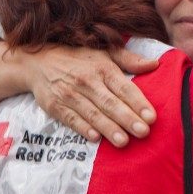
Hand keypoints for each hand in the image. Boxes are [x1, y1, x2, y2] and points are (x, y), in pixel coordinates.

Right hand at [17, 46, 158, 146]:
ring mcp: (70, 94)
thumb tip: (155, 64)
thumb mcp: (103, 52)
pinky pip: (71, 119)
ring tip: (123, 141)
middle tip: (143, 132)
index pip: (124, 87)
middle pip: (110, 103)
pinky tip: (95, 138)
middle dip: (127, 118)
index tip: (152, 117)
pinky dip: (83, 128)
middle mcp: (87, 81)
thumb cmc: (77, 58)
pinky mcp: (56, 106)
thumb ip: (129, 59)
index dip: (138, 103)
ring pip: (93, 113)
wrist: (38, 62)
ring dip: (108, 128)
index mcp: (102, 67)